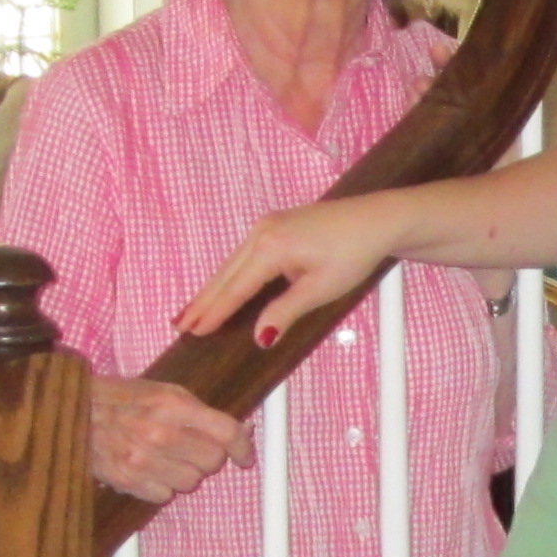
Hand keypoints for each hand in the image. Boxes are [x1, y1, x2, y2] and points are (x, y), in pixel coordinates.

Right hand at [88, 376, 244, 504]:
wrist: (75, 412)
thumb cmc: (122, 399)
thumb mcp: (164, 392)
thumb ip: (202, 412)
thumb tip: (242, 433)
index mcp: (171, 405)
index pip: (225, 432)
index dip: (242, 447)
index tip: (245, 455)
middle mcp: (158, 433)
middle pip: (212, 461)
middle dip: (208, 457)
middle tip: (191, 447)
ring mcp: (141, 460)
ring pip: (190, 482)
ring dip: (184, 472)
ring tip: (165, 456)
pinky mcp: (127, 480)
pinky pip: (164, 495)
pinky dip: (162, 485)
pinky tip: (149, 467)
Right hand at [179, 196, 408, 344]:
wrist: (377, 219)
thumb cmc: (354, 252)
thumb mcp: (320, 288)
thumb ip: (285, 311)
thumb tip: (259, 336)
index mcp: (270, 247)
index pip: (235, 289)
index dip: (214, 313)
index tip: (193, 332)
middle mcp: (261, 232)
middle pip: (226, 275)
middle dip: (203, 302)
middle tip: (179, 325)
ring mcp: (267, 225)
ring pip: (232, 264)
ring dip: (213, 289)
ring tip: (191, 312)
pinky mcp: (276, 225)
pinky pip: (244, 255)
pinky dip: (229, 275)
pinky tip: (222, 286)